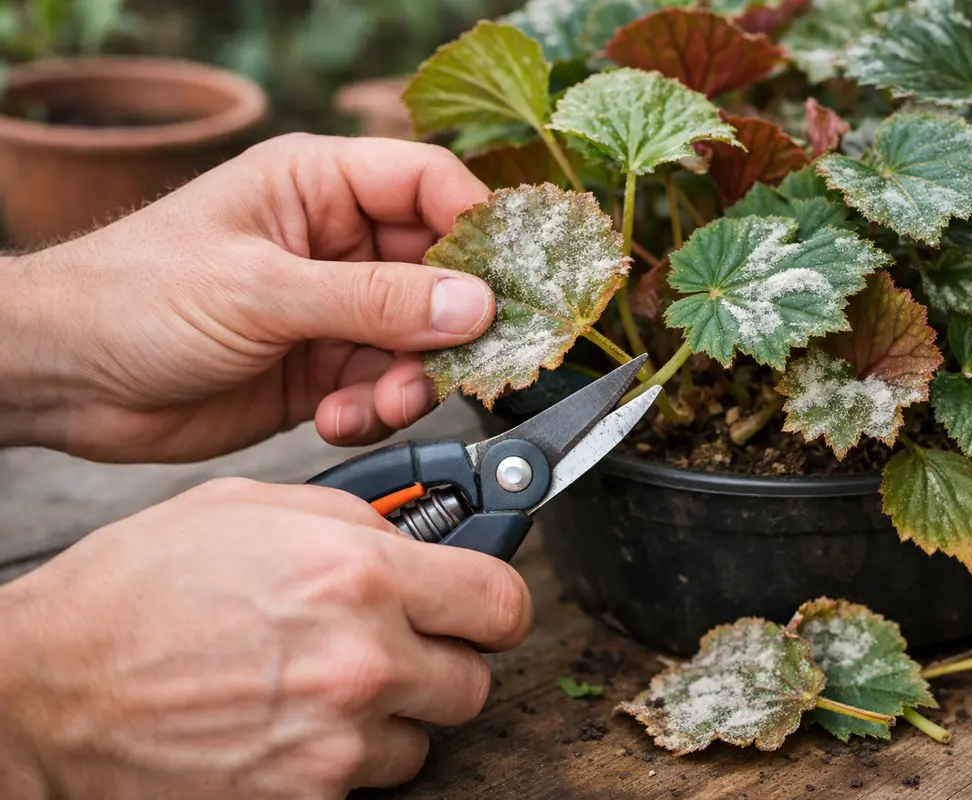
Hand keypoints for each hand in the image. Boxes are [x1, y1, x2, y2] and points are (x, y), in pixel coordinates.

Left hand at [0, 134, 494, 461]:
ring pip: (419, 341)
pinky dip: (373, 410)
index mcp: (320, 186)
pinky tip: (335, 418)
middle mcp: (337, 244)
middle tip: (458, 366)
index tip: (507, 283)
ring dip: (411, 379)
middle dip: (450, 325)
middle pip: (440, 272)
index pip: (430, 186)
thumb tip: (473, 303)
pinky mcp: (322, 369)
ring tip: (378, 402)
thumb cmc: (134, 297)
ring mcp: (332, 309)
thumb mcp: (262, 290)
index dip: (477, 228)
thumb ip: (375, 301)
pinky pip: (382, 387)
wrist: (64, 379)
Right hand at [0, 479, 532, 798]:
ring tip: (324, 683)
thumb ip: (359, 522)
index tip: (482, 605)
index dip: (496, 601)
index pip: (502, 601)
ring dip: (391, 714)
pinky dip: (342, 758)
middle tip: (397, 642)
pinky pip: (363, 781)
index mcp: (358, 576)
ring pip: (422, 737)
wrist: (46, 689)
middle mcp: (360, 663)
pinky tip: (288, 721)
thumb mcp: (255, 509)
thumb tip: (424, 538)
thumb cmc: (137, 590)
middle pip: (474, 680)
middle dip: (443, 659)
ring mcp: (333, 744)